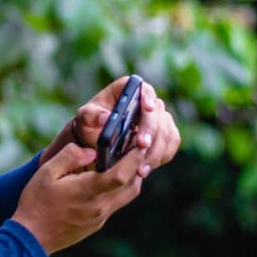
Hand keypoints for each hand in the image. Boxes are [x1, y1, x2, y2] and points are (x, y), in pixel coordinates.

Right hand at [13, 144, 149, 253]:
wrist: (31, 238)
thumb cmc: (36, 203)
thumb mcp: (46, 172)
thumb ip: (70, 156)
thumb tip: (91, 151)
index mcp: (88, 191)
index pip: (122, 174)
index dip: (134, 158)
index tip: (139, 144)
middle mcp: (99, 206)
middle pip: (132, 186)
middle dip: (138, 167)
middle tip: (137, 150)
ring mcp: (99, 218)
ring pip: (127, 197)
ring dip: (131, 179)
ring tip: (125, 163)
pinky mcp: (96, 224)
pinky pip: (115, 204)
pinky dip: (119, 190)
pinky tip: (107, 181)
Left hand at [41, 76, 180, 171]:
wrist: (96, 141)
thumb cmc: (90, 124)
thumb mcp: (84, 118)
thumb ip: (91, 116)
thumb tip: (106, 118)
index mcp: (127, 89)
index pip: (143, 88)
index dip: (148, 96)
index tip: (148, 108)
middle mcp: (146, 100)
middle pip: (158, 112)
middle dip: (151, 130)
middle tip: (141, 145)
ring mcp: (158, 117)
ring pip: (166, 130)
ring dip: (156, 149)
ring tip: (140, 166)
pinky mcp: (164, 133)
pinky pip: (171, 142)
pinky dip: (161, 155)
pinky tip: (145, 168)